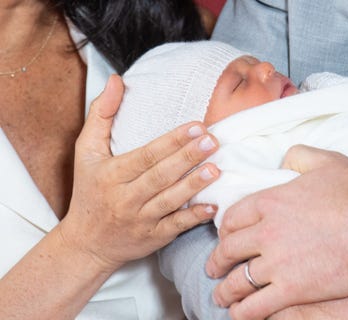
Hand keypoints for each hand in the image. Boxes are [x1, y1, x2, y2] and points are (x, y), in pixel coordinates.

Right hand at [59, 75, 219, 271]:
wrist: (86, 243)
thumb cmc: (89, 190)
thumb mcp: (85, 151)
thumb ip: (101, 114)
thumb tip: (117, 80)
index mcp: (111, 174)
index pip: (145, 155)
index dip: (171, 141)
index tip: (196, 126)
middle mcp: (125, 198)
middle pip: (160, 176)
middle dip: (188, 157)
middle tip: (213, 140)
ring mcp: (140, 220)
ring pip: (170, 201)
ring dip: (194, 185)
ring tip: (216, 168)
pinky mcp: (153, 238)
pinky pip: (175, 227)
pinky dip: (193, 218)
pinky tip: (212, 206)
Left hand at [206, 145, 347, 318]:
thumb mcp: (326, 161)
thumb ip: (298, 156)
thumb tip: (284, 160)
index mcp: (270, 201)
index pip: (232, 217)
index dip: (224, 230)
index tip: (224, 237)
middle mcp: (266, 232)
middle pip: (228, 250)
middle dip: (217, 261)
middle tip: (213, 268)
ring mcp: (277, 263)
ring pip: (238, 281)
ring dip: (225, 291)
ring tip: (221, 296)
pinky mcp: (293, 289)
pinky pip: (257, 306)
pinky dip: (243, 312)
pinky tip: (239, 314)